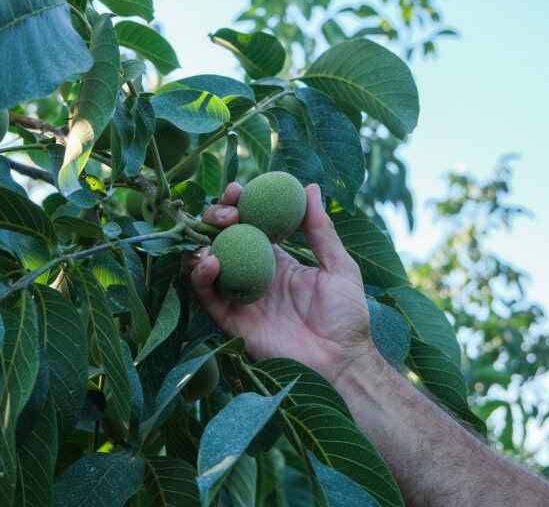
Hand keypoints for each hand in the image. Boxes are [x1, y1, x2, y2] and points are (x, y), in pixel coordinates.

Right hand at [188, 182, 374, 385]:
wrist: (341, 361)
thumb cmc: (347, 316)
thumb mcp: (338, 266)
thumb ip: (321, 229)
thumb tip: (310, 188)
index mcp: (278, 260)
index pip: (250, 224)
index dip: (240, 205)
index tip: (238, 189)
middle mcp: (254, 275)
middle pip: (223, 239)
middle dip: (217, 218)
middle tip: (228, 211)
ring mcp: (240, 297)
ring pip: (207, 264)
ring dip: (203, 242)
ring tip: (215, 233)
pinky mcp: (231, 321)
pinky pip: (206, 296)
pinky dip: (201, 276)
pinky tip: (211, 261)